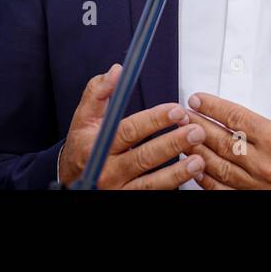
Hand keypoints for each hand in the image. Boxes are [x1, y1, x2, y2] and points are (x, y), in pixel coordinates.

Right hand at [58, 63, 208, 188]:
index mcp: (96, 147)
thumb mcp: (84, 118)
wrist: (72, 181)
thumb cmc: (83, 146)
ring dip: (177, 173)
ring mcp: (117, 190)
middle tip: (196, 131)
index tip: (177, 109)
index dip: (154, 120)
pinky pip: (152, 195)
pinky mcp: (127, 201)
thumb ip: (98, 92)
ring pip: (150, 184)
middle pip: (143, 158)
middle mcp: (106, 171)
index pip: (128, 131)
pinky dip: (172, 186)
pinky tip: (189, 176)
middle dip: (172, 144)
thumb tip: (117, 71)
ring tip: (198, 160)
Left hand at [176, 61, 270, 188]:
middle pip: (221, 141)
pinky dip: (206, 180)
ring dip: (196, 150)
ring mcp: (257, 184)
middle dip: (197, 125)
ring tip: (181, 137)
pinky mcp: (255, 196)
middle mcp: (264, 163)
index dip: (214, 107)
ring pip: (218, 166)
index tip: (198, 99)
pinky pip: (223, 190)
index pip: (237, 119)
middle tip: (181, 114)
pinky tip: (195, 168)